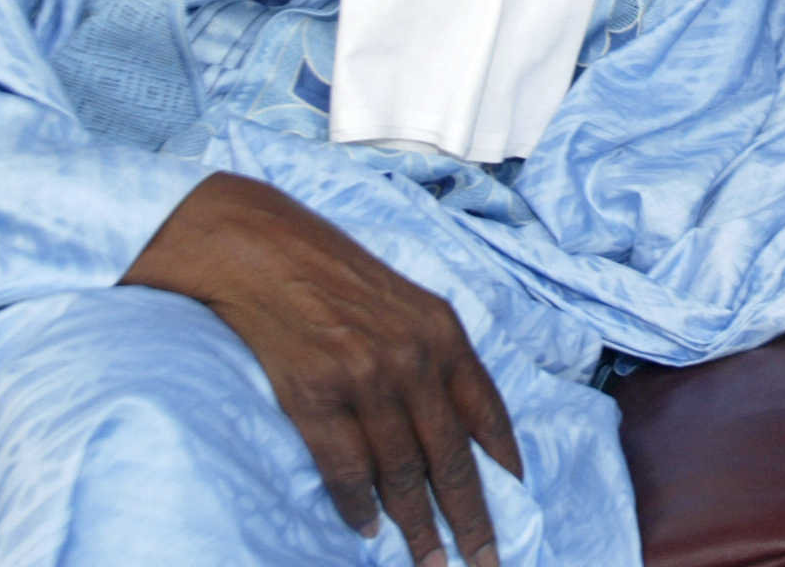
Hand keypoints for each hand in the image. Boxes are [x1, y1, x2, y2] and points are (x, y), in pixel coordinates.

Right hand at [122, 172, 520, 562]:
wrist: (265, 250)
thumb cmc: (337, 274)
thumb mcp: (408, 303)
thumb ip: (438, 358)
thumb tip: (461, 426)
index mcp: (443, 332)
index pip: (487, 413)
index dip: (504, 464)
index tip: (518, 502)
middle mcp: (413, 359)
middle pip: (451, 458)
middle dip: (471, 518)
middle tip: (486, 560)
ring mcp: (365, 380)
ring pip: (402, 473)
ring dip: (418, 526)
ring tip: (432, 561)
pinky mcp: (316, 397)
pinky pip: (346, 470)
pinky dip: (358, 506)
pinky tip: (367, 530)